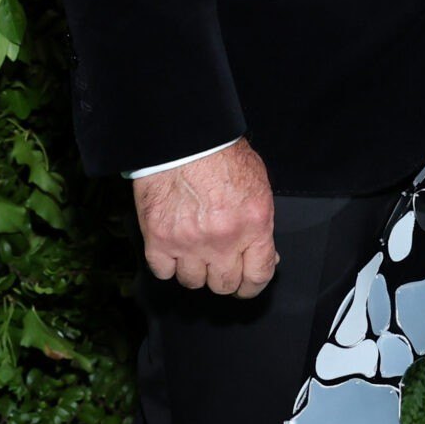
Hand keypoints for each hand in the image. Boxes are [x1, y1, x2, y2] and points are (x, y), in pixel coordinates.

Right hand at [133, 141, 277, 296]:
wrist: (183, 138)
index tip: (246, 284)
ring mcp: (189, 243)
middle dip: (224, 276)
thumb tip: (265, 255)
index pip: (258, 276)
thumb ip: (262, 224)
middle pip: (223, 285)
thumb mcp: (258, 185)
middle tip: (219, 262)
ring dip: (195, 270)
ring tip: (194, 249)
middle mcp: (223, 239)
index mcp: (253, 224)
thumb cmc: (221, 155)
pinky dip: (168, 264)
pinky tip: (173, 247)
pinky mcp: (159, 240)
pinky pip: (164, 272)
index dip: (252, 285)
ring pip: (192, 282)